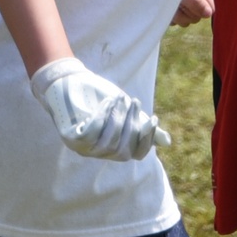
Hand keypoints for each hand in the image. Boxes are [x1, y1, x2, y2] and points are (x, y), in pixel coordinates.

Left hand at [30, 57, 169, 160]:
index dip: (146, 140)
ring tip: (120, 97)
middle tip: (135, 101)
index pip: (136, 155)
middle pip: (123, 150)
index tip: (153, 119)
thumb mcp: (123, 110)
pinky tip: (107, 101)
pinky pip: (92, 133)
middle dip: (131, 125)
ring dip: (117, 118)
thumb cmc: (98, 97)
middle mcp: (98, 153)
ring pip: (108, 142)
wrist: (69, 81)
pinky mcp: (70, 139)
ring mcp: (83, 149)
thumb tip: (167, 142)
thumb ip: (141, 125)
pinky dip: (102, 116)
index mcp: (113, 148)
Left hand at [171, 0, 213, 27]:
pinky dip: (170, 18)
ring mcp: (184, 5)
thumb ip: (195, 0)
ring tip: (168, 4)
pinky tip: (164, 9)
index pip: (210, 4)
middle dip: (187, 12)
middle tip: (175, 2)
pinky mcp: (175, 12)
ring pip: (188, 21)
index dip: (202, 8)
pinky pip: (178, 23)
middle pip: (200, 15)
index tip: (188, 3)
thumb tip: (210, 14)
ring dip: (177, 15)